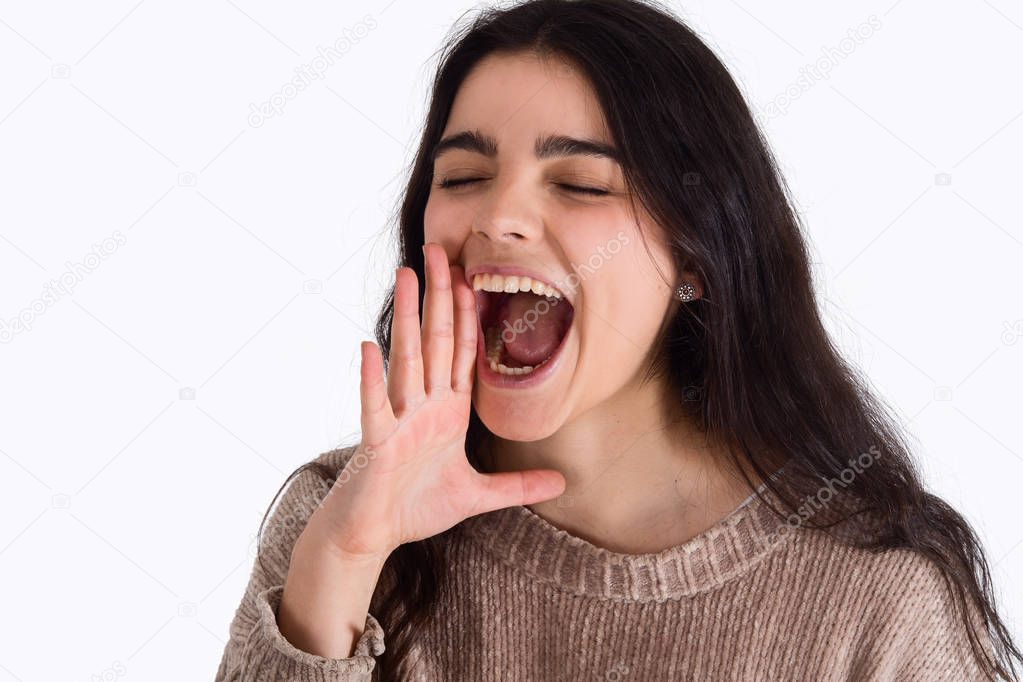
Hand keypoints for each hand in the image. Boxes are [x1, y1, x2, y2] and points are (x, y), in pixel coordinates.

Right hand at [304, 243, 565, 560]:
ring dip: (408, 318)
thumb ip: (517, 486)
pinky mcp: (377, 442)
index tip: (473, 275)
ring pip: (407, 359)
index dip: (469, 316)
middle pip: (436, 342)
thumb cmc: (416, 508)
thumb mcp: (478, 495)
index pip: (462, 354)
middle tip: (438, 251)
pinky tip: (370, 348)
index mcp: (448, 412)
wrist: (373, 535)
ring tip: (407, 277)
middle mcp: (424, 406)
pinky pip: (374, 406)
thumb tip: (562, 483)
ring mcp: (399, 420)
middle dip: (440, 297)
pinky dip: (372, 379)